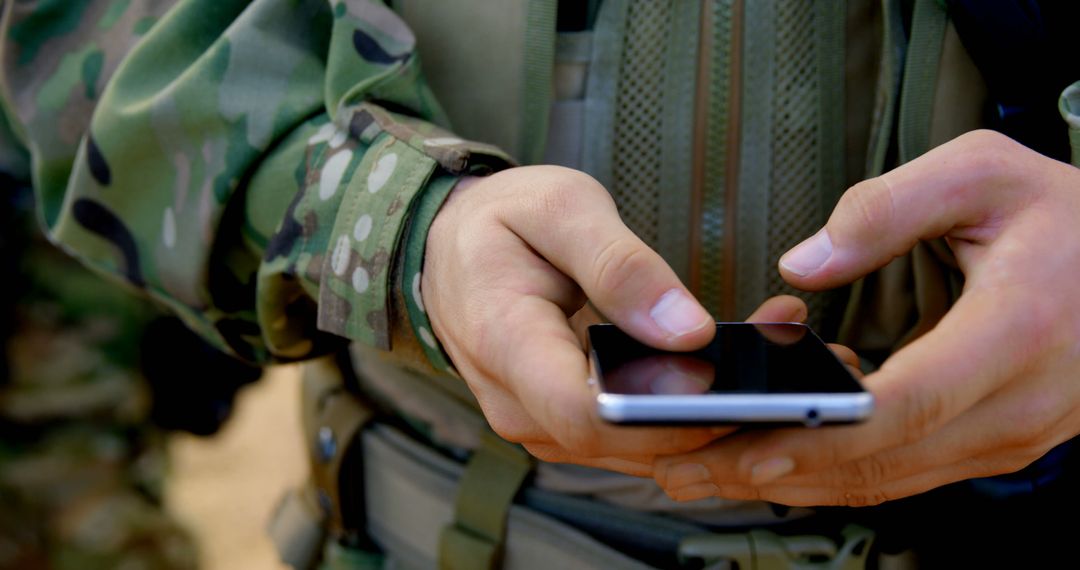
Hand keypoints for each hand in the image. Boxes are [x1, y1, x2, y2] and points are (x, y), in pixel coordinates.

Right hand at [422, 166, 806, 474]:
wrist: (451, 253)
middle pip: (621, 445)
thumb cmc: (501, 223)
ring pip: (632, 451)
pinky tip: (725, 373)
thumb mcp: (559, 208)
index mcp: (506, 343)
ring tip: (768, 357)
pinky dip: (678, 414)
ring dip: (702, 418)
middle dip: (706, 418)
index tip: (728, 383)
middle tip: (785, 369)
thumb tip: (688, 330)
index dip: (664, 413)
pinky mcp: (562, 426)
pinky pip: (626, 437)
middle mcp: (519, 403)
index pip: (584, 413)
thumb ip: (620, 265)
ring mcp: (539, 422)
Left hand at [653, 130, 1079, 504]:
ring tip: (711, 469)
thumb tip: (803, 263)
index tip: (748, 444)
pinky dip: (835, 471)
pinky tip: (778, 454)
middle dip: (774, 471)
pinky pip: (906, 471)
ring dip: (794, 481)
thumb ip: (887, 209)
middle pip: (880, 461)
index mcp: (1016, 331)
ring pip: (888, 480)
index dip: (820, 434)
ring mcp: (1012, 435)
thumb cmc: (1070, 219)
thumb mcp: (984, 174)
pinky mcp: (997, 443)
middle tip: (687, 468)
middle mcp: (1018, 402)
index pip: (906, 404)